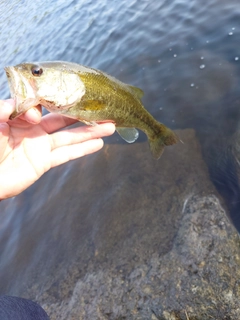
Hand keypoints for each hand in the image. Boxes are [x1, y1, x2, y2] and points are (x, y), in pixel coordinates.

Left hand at [0, 99, 114, 198]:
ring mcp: (40, 146)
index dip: (54, 100)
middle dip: (83, 113)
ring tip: (110, 125)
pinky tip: (98, 144)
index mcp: (19, 116)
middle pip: (63, 119)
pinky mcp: (43, 163)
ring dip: (90, 131)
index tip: (59, 102)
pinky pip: (66, 155)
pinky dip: (83, 149)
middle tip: (102, 107)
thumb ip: (7, 109)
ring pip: (70, 136)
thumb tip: (34, 112)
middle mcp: (33, 130)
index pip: (43, 104)